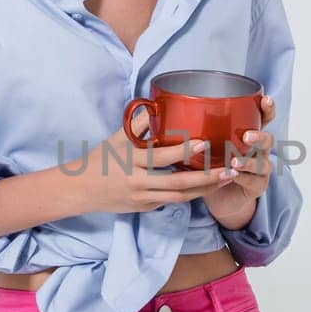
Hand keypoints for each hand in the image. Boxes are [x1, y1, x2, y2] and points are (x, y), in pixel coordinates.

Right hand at [68, 111, 237, 215]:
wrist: (80, 190)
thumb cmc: (101, 159)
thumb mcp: (117, 138)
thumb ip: (139, 123)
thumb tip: (160, 103)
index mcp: (131, 160)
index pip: (161, 157)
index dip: (183, 152)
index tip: (204, 143)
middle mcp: (138, 181)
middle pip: (178, 182)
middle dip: (207, 177)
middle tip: (230, 169)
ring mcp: (143, 197)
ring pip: (180, 196)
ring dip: (205, 189)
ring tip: (227, 178)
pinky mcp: (145, 208)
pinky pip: (172, 201)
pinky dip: (192, 194)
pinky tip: (208, 186)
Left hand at [204, 92, 275, 224]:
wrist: (222, 198)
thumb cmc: (211, 167)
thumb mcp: (203, 145)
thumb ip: (195, 130)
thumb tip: (164, 112)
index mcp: (247, 135)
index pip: (263, 118)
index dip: (266, 108)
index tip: (264, 99)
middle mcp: (258, 151)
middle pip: (268, 140)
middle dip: (259, 136)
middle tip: (246, 135)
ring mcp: (260, 170)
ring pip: (263, 162)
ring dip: (249, 161)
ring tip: (234, 160)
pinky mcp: (256, 187)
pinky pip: (254, 182)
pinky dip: (243, 178)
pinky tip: (232, 175)